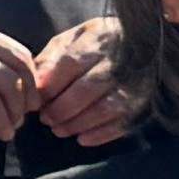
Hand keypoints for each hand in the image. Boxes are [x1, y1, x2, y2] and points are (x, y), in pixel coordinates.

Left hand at [33, 18, 140, 146]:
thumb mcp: (72, 39)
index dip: (50, 87)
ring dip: (77, 124)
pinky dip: (101, 134)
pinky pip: (123, 122)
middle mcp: (117, 62)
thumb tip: (35, 82)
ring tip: (59, 130)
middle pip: (85, 90)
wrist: (143, 42)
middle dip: (61, 109)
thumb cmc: (97, 43)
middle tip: (46, 119)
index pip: (70, 64)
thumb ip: (51, 58)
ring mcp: (133, 83)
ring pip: (103, 109)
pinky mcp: (143, 101)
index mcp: (97, 41)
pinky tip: (82, 139)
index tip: (36, 101)